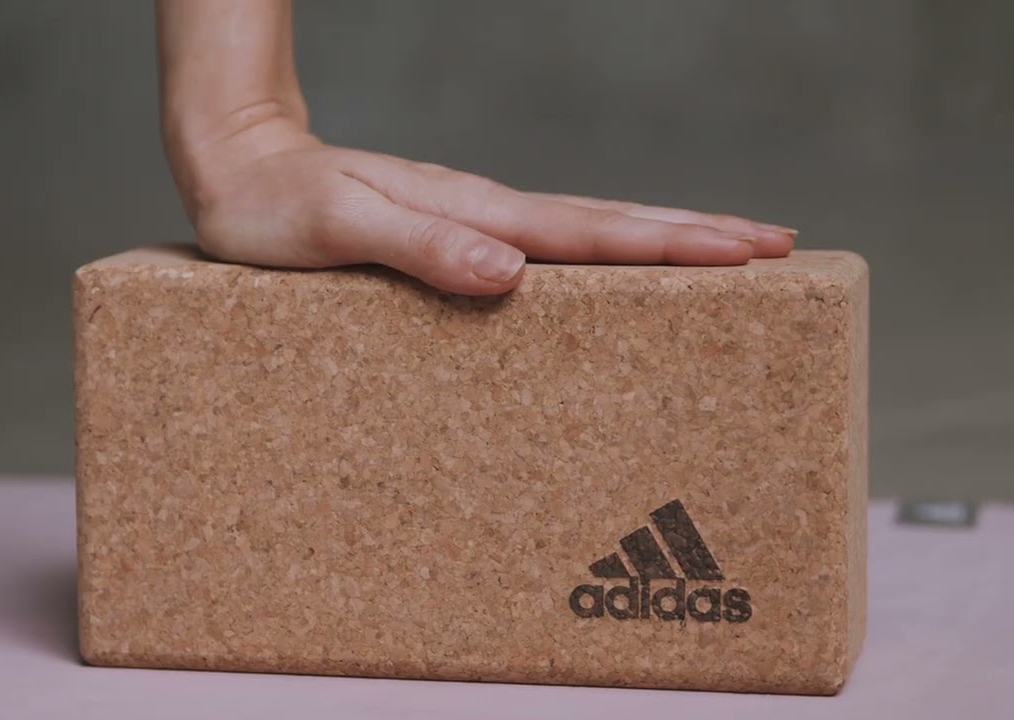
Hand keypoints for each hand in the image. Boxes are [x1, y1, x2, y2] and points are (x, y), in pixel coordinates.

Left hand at [173, 121, 795, 295]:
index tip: (748, 249)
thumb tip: (510, 273)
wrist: (235, 163)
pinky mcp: (453, 228)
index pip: (590, 230)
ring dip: (663, 233)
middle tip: (778, 245)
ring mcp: (473, 216)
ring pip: (587, 225)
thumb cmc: (272, 210)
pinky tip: (614, 261)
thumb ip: (420, 248)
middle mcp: (484, 212)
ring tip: (728, 247)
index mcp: (471, 213)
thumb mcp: (338, 232)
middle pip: (610, 219)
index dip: (672, 243)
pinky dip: (602, 246)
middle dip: (696, 233)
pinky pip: (547, 240)